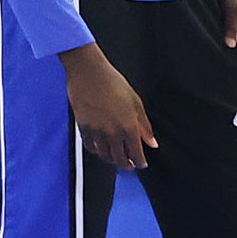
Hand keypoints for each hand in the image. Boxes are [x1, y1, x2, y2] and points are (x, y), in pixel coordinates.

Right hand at [63, 45, 155, 171]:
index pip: (136, 154)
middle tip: (130, 164)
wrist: (89, 73)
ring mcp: (97, 132)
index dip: (140, 162)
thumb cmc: (113, 82)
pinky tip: (101, 148)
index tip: (141, 164)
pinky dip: (97, 151)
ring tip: (115, 157)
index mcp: (129, 127)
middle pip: (120, 159)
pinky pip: (91, 147)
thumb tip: (152, 143)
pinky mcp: (84, 128)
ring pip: (105, 156)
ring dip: (112, 159)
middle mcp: (113, 133)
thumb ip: (145, 126)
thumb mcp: (136, 103)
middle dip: (127, 165)